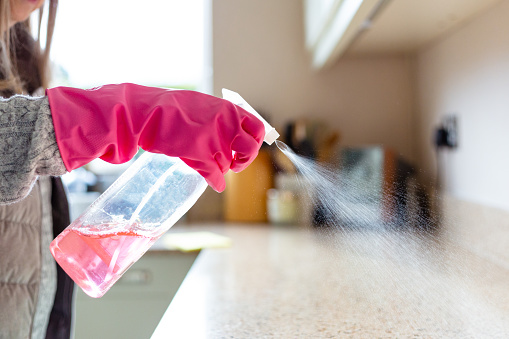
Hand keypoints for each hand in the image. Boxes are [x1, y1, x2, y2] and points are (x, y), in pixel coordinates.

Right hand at [47, 83, 264, 191]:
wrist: (149, 114)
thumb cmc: (171, 107)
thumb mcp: (203, 104)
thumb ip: (221, 116)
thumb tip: (235, 128)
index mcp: (229, 109)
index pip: (257, 127)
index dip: (255, 141)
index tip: (249, 147)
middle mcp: (227, 125)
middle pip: (250, 150)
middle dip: (244, 160)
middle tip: (236, 163)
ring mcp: (215, 141)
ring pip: (228, 164)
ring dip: (221, 168)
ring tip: (210, 165)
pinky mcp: (201, 156)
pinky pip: (216, 176)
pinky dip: (216, 182)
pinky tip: (215, 184)